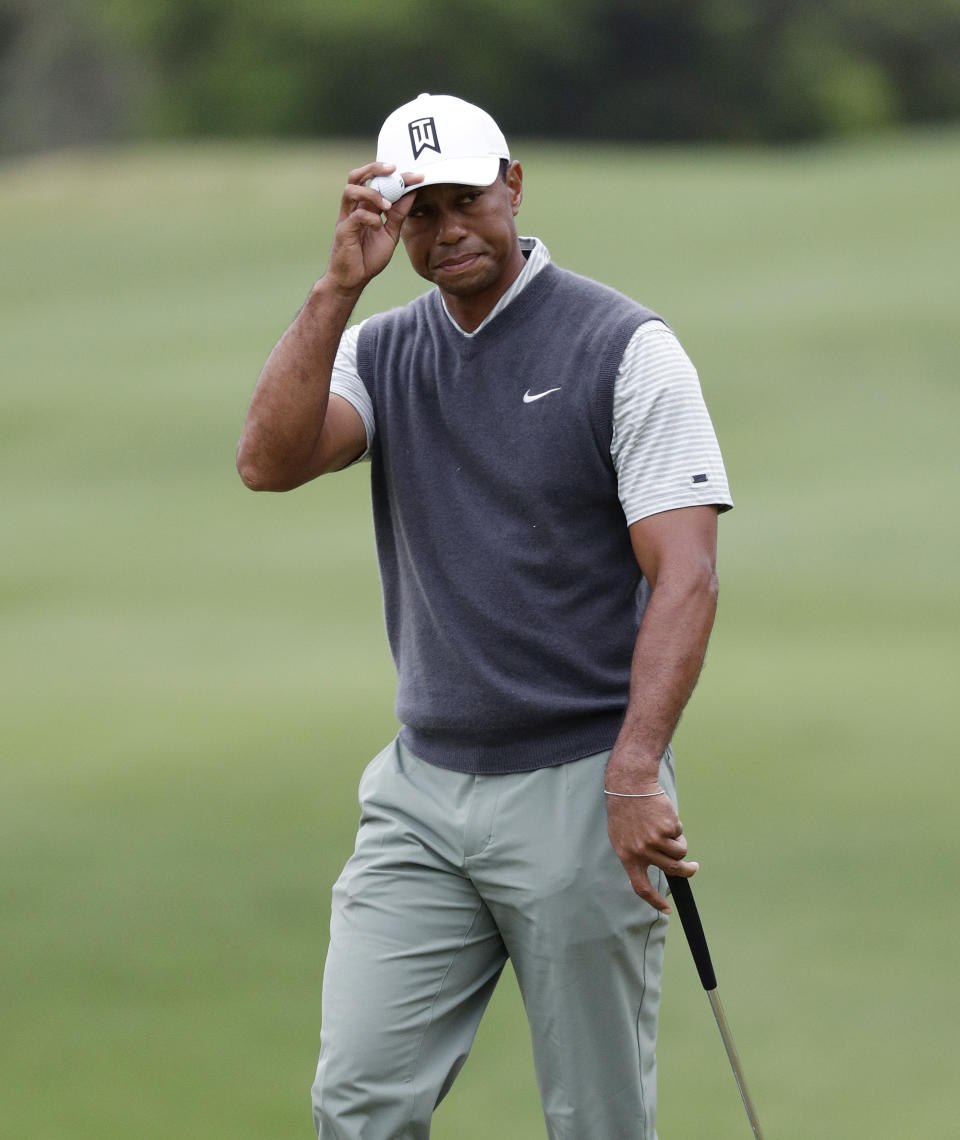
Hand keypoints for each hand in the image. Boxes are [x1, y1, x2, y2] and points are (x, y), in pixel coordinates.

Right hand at [325, 163, 422, 293]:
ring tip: (387, 206)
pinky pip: (356, 216)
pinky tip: (378, 226)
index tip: (417, 176)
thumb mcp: (390, 234)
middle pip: (356, 176)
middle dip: (375, 168)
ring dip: (372, 194)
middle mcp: (353, 208)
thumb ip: (398, 215)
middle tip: (394, 170)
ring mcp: (346, 218)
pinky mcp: (343, 231)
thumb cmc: (367, 257)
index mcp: (364, 207)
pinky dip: (370, 218)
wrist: (353, 280)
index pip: (376, 182)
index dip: (396, 176)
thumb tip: (412, 194)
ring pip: (351, 190)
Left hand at [605, 786, 698, 913]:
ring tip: (668, 829)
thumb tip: (643, 871)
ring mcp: (655, 841)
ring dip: (680, 843)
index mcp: (627, 856)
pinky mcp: (667, 829)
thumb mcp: (621, 837)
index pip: (640, 887)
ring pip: (680, 853)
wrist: (630, 786)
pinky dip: (676, 827)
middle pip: (672, 870)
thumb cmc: (624, 811)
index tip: (667, 910)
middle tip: (693, 868)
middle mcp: (642, 851)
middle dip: (687, 871)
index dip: (654, 900)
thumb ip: (634, 854)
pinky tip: (663, 815)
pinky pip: (680, 834)